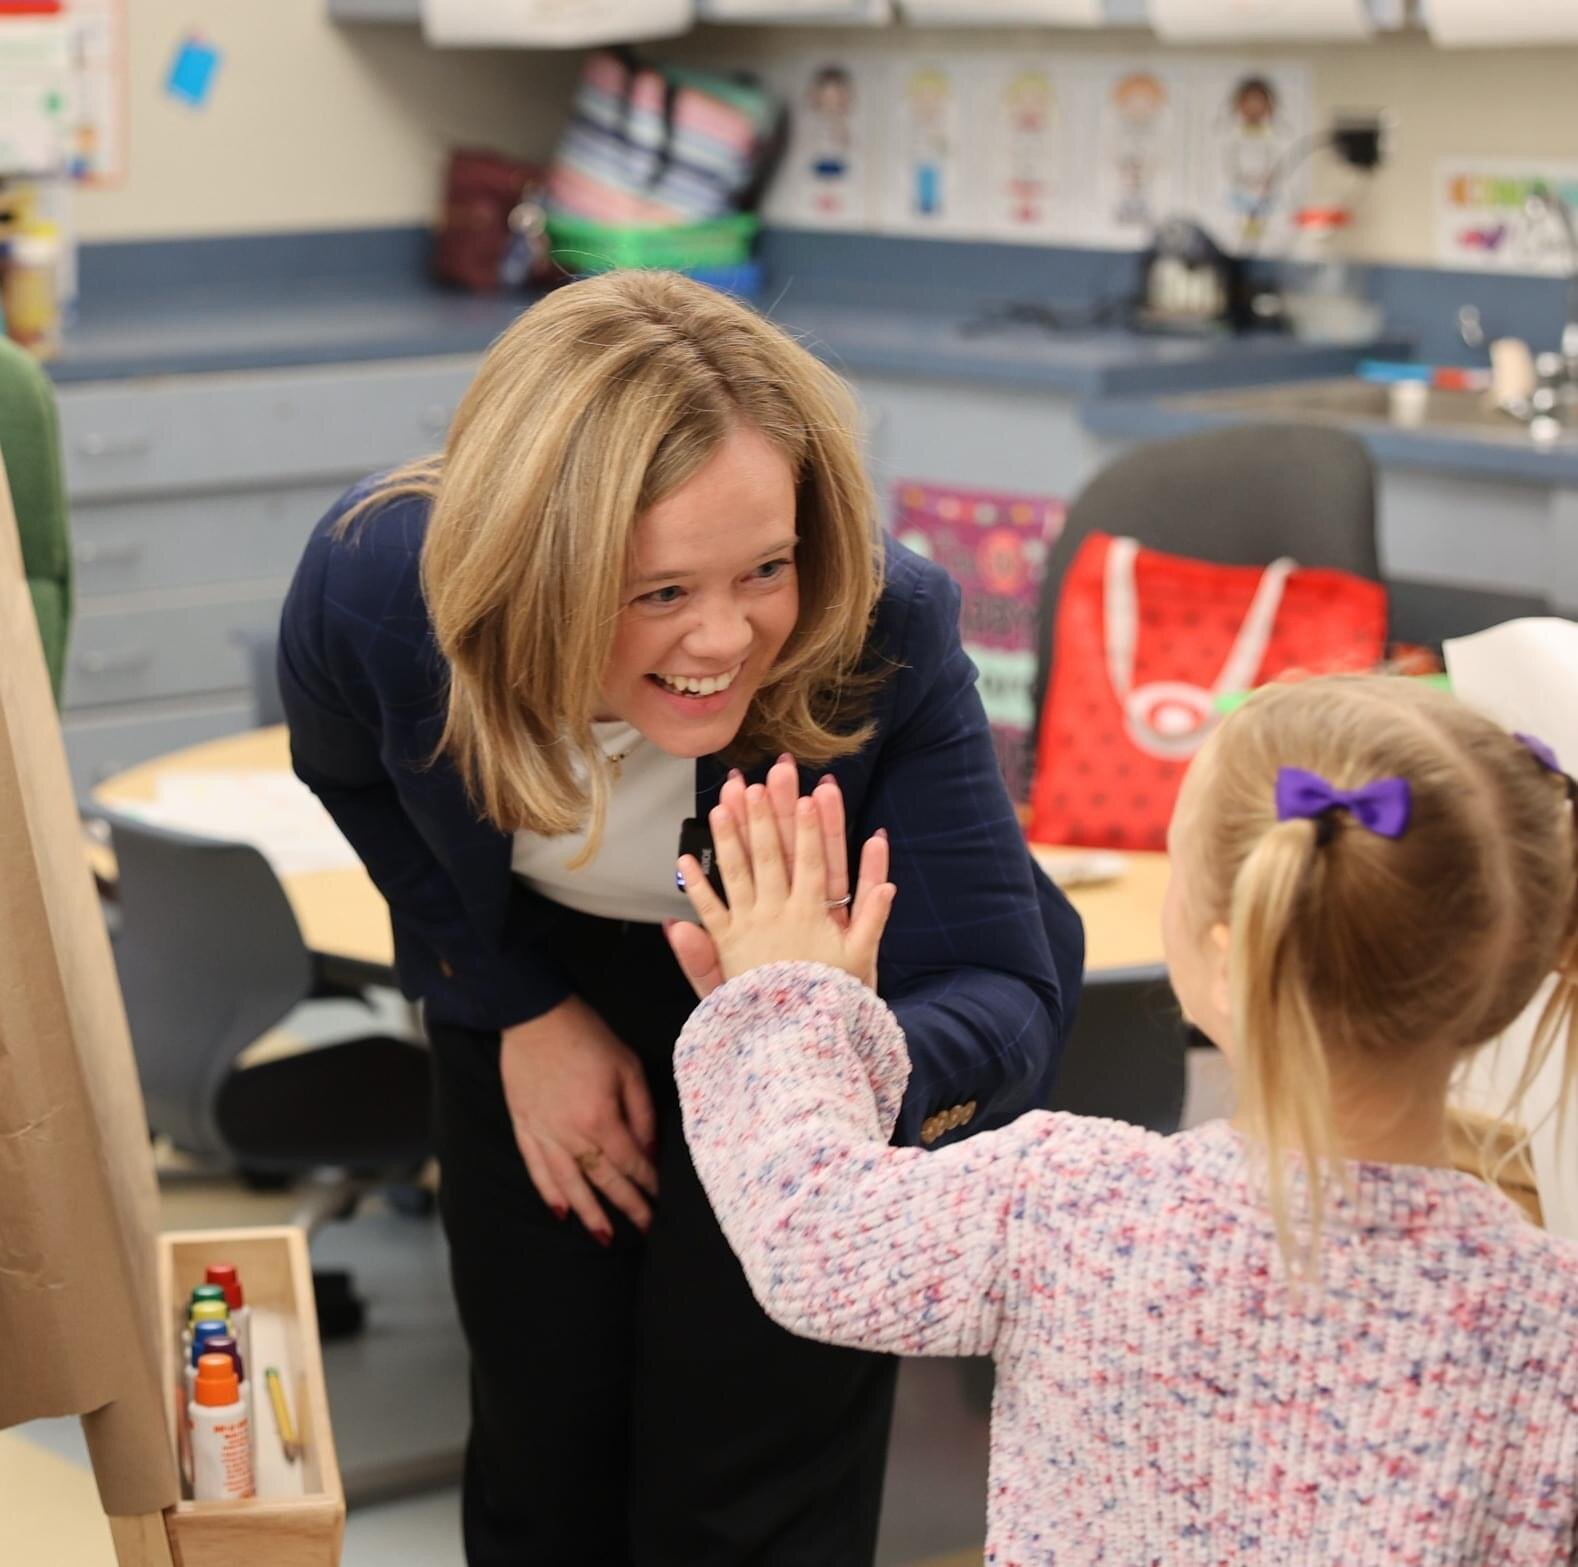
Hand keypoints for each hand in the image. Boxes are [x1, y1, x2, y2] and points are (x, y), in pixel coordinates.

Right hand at [499, 997, 658, 1243]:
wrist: (535, 1016)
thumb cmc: (588, 1037)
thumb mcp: (628, 1067)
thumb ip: (642, 1112)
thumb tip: (649, 1150)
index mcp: (601, 1119)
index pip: (630, 1162)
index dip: (647, 1183)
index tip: (661, 1200)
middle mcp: (570, 1135)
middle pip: (603, 1181)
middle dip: (626, 1207)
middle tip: (645, 1230)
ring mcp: (543, 1134)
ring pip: (568, 1185)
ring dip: (588, 1214)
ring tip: (604, 1238)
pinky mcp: (524, 1128)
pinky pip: (537, 1169)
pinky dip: (549, 1193)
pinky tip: (561, 1212)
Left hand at [677, 784, 893, 987]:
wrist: (796, 1039)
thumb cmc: (832, 999)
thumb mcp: (862, 961)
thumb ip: (872, 917)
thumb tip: (890, 884)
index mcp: (812, 915)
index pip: (814, 862)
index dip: (812, 828)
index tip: (809, 797)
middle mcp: (778, 915)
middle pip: (771, 856)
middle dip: (766, 816)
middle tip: (760, 783)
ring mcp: (749, 927)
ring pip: (736, 873)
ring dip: (728, 837)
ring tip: (720, 805)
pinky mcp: (727, 946)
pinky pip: (709, 911)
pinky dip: (696, 886)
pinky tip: (685, 859)